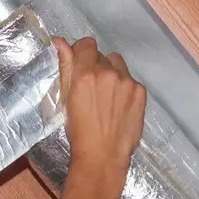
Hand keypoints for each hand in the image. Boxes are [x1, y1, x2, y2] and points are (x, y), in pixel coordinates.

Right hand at [51, 37, 146, 198]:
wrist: (102, 156)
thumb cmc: (79, 131)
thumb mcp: (66, 99)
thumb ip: (65, 66)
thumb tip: (59, 41)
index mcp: (85, 73)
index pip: (86, 44)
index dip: (82, 53)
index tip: (81, 65)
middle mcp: (108, 73)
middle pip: (102, 55)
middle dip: (96, 67)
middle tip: (93, 89)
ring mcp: (127, 82)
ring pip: (118, 65)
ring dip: (112, 74)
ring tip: (107, 97)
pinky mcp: (140, 92)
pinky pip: (131, 80)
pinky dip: (124, 89)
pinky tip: (118, 106)